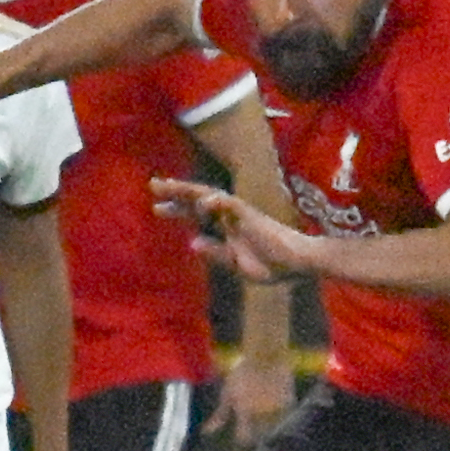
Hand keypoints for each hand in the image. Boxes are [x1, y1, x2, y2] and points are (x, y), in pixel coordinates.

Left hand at [154, 176, 320, 282]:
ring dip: (186, 190)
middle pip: (198, 200)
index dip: (177, 210)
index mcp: (226, 228)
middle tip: (152, 185)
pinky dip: (214, 202)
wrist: (297, 264)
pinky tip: (200, 203)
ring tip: (164, 185)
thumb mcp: (236, 264)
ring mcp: (238, 213)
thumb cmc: (272, 265)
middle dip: (175, 193)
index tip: (156, 208)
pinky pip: (229, 203)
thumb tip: (192, 242)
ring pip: (208, 195)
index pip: (197, 215)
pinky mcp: (249, 214)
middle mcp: (229, 216)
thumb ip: (216, 253)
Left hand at [209, 349, 294, 446]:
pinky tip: (276, 409)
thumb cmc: (242, 373)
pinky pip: (285, 419)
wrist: (266, 354)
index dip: (243, 438)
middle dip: (257, 433)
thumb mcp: (228, 393)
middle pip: (260, 435)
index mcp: (245, 411)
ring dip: (269, 427)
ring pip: (274, 429)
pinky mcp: (289, 403)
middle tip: (255, 423)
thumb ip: (220, 414)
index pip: (244, 438)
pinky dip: (281, 418)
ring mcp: (276, 409)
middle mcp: (261, 413)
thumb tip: (207, 432)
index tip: (242, 435)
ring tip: (266, 415)